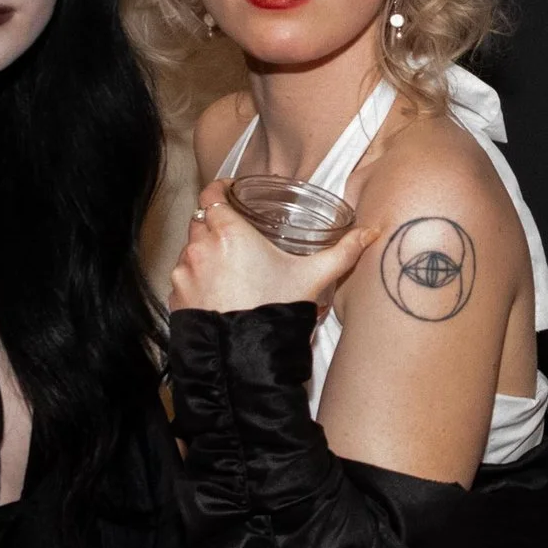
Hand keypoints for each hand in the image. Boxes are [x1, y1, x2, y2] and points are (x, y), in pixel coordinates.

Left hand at [169, 181, 374, 312]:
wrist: (244, 357)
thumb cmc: (276, 311)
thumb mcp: (313, 277)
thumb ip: (343, 252)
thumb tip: (371, 233)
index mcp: (229, 233)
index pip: (212, 195)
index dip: (220, 190)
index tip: (231, 193)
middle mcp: (200, 247)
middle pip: (201, 221)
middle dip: (216, 224)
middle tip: (239, 235)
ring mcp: (185, 273)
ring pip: (191, 250)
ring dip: (205, 252)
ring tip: (230, 268)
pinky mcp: (176, 297)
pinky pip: (184, 278)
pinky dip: (197, 279)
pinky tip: (219, 292)